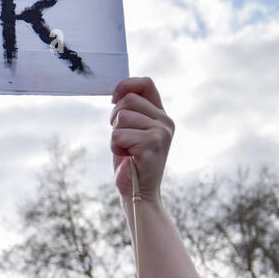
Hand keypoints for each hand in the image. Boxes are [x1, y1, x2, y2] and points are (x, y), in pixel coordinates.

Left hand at [109, 77, 173, 200]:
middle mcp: (165, 121)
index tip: (113, 98)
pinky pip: (118, 135)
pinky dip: (115, 147)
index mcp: (161, 116)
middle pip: (128, 100)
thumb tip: (117, 93)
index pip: (146, 84)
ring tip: (127, 150)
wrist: (139, 193)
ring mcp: (160, 132)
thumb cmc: (132, 162)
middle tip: (121, 138)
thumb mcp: (132, 131)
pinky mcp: (152, 144)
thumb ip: (131, 112)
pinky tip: (126, 157)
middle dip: (115, 118)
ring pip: (121, 117)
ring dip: (115, 136)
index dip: (126, 85)